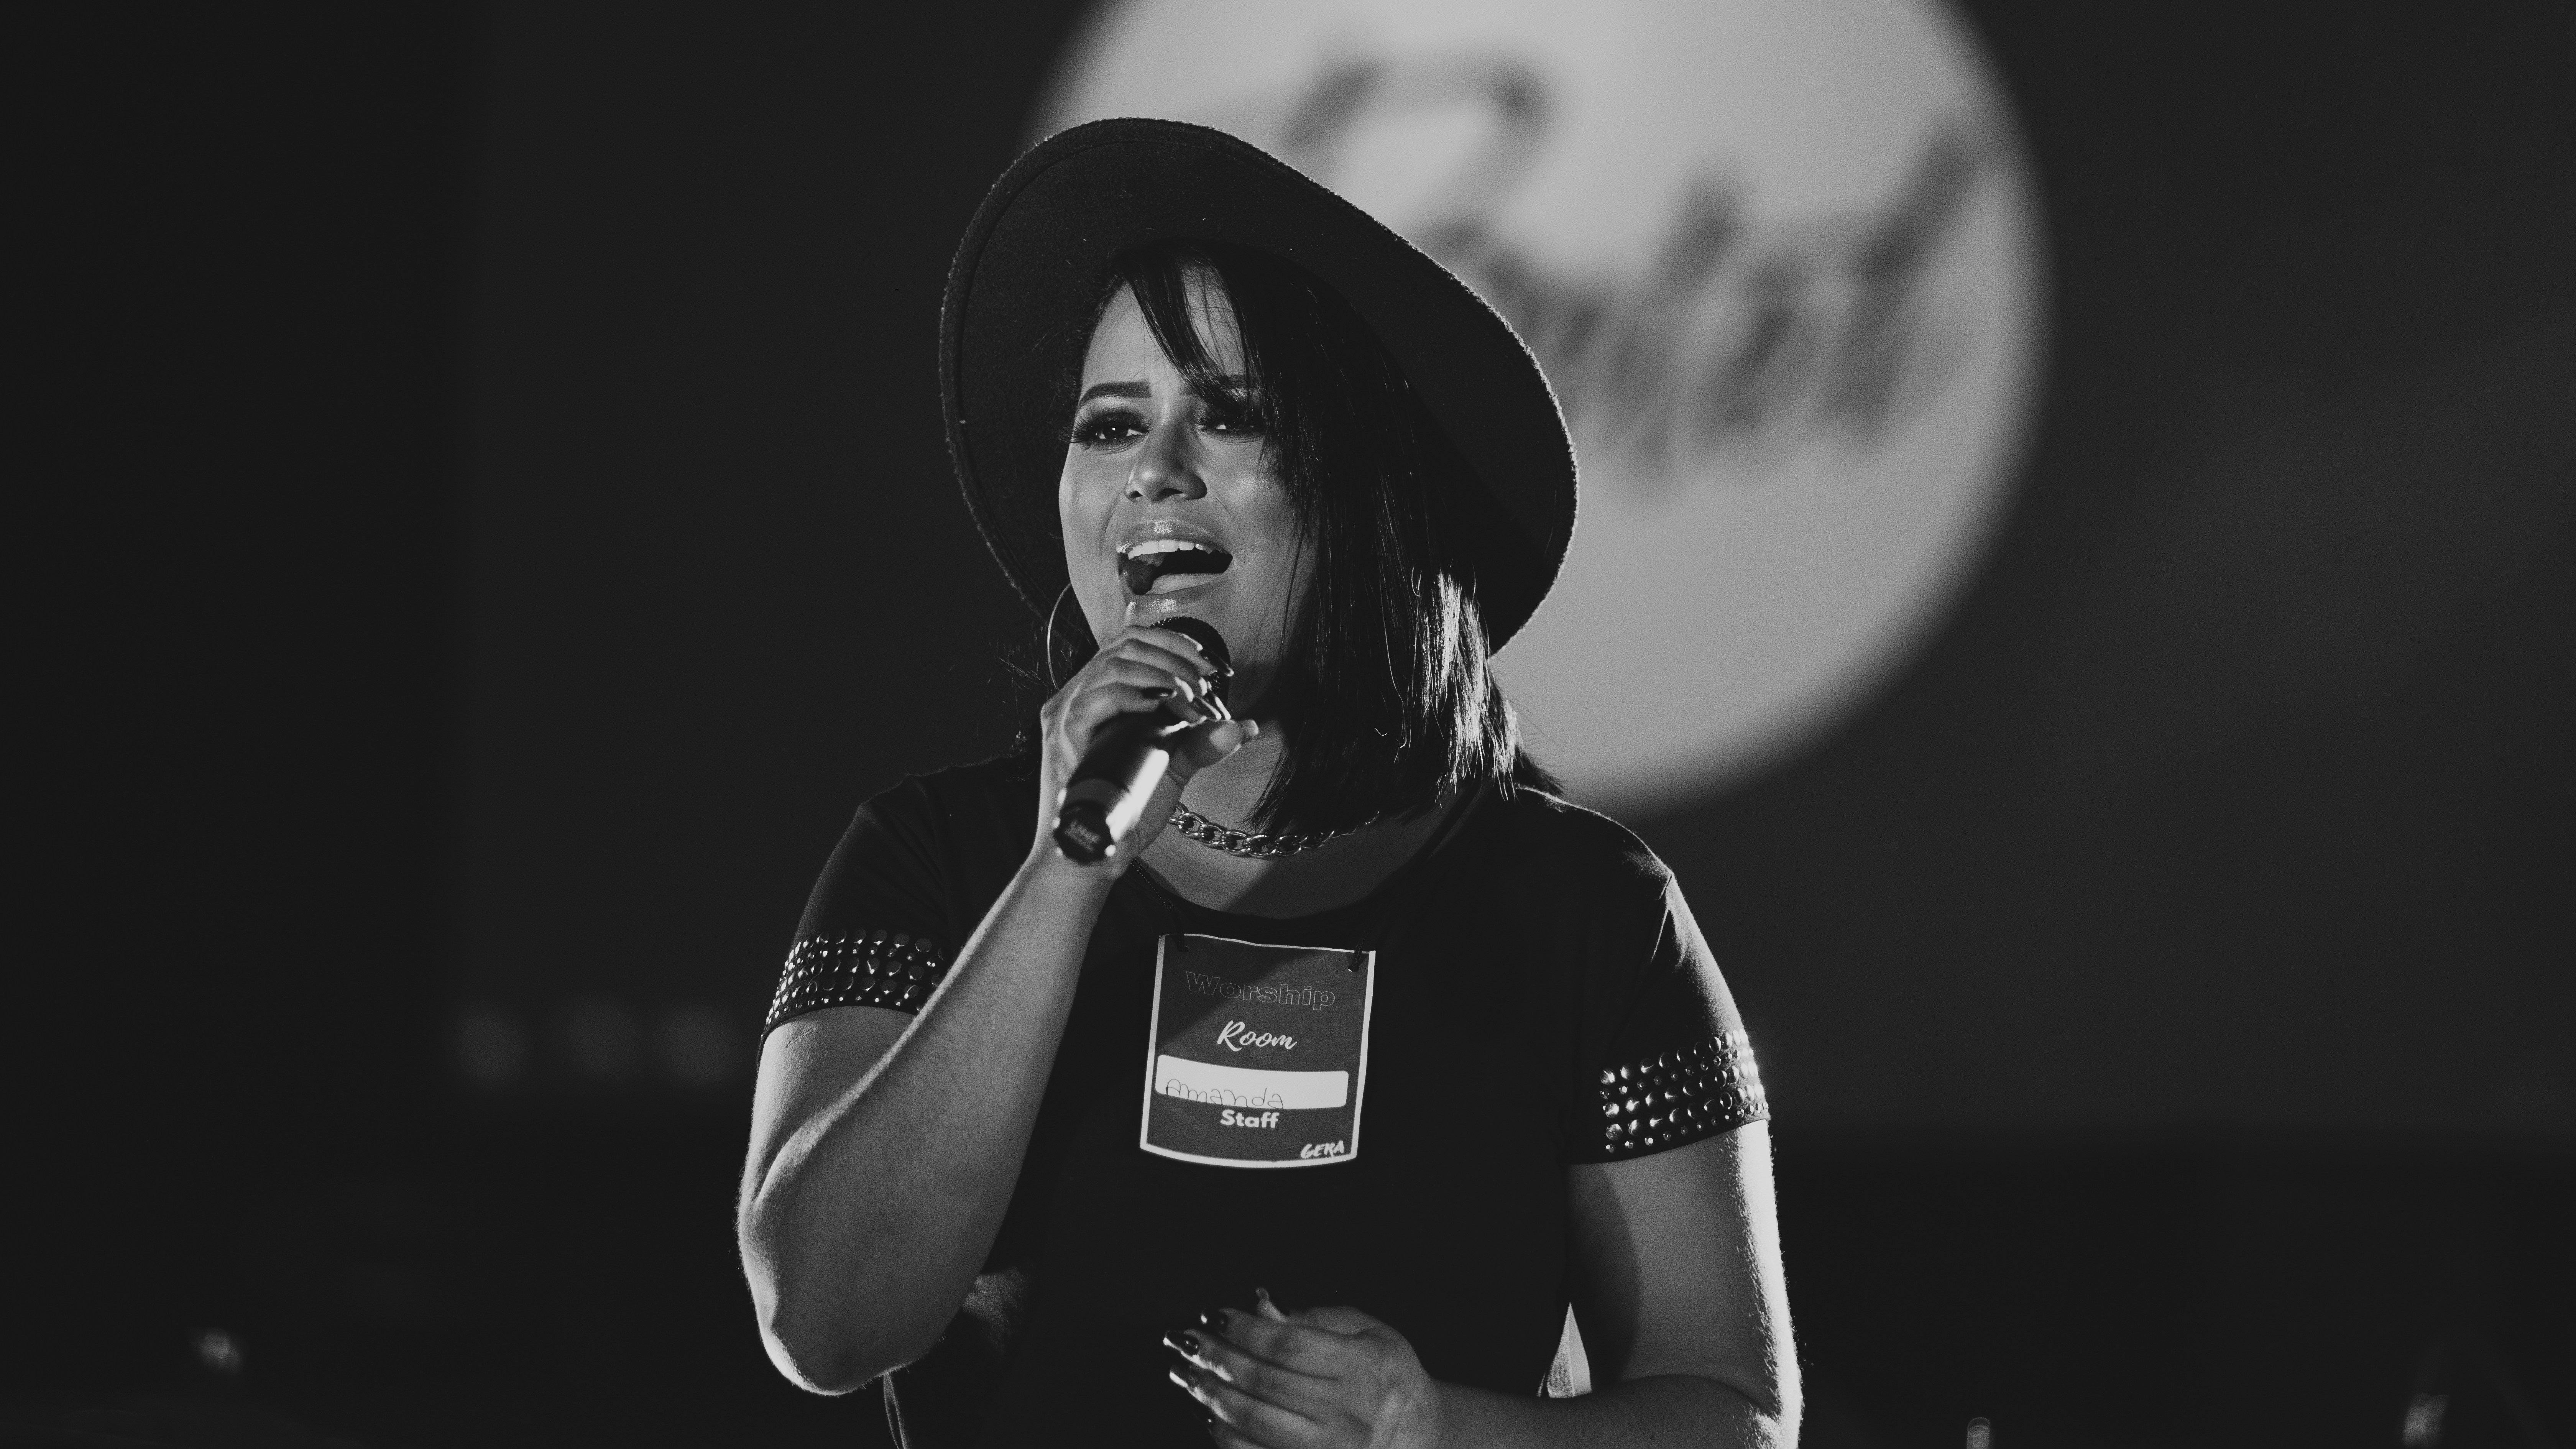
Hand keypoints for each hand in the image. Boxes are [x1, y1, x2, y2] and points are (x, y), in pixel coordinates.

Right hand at [1032, 615, 1255, 868]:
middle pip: (1126, 644)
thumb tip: (1246, 726)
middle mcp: (1080, 695)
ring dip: (1162, 676)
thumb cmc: (1130, 808)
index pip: (1132, 640)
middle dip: (1175, 657)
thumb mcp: (1174, 765)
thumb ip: (1203, 741)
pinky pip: (1097, 698)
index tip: (1208, 665)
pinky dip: (1134, 696)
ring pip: (1114, 664)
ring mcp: (1068, 712)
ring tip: (1189, 701)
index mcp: (1101, 694)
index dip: (1173, 642)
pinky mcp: (1065, 735)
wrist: (1100, 848)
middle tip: (1204, 685)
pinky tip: (1159, 709)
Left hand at [1166, 1288, 1445, 1448]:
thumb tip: (1258, 1305)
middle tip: (1187, 1340)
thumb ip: (1311, 1319)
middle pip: (1265, 1382)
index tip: (1213, 1314)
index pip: (1289, 1345)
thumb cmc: (1384, 1371)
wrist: (1414, 1432)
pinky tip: (1208, 1411)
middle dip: (1217, 1358)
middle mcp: (1350, 1412)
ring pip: (1255, 1422)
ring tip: (1187, 1373)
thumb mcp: (1364, 1330)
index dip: (1244, 1328)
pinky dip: (1224, 1434)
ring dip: (1212, 1395)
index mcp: (1365, 1366)